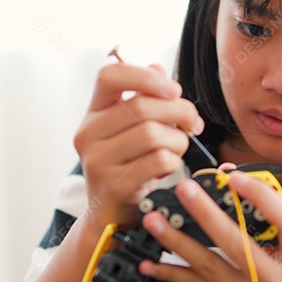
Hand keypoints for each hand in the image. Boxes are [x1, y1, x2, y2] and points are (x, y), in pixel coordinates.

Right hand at [74, 62, 204, 228]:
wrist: (110, 213)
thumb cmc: (126, 165)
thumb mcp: (129, 130)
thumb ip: (144, 98)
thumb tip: (158, 68)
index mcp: (92, 113)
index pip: (109, 76)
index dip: (145, 76)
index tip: (173, 89)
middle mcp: (88, 134)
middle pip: (141, 106)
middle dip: (179, 110)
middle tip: (193, 122)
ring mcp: (97, 161)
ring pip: (152, 134)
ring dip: (178, 140)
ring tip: (179, 147)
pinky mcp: (114, 185)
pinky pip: (158, 161)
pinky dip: (174, 162)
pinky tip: (168, 168)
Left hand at [139, 172, 281, 281]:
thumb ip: (272, 217)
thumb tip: (233, 179)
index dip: (263, 198)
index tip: (236, 178)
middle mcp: (272, 280)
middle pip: (236, 244)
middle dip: (206, 214)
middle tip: (185, 190)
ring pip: (206, 266)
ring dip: (177, 242)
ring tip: (155, 221)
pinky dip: (169, 271)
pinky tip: (149, 262)